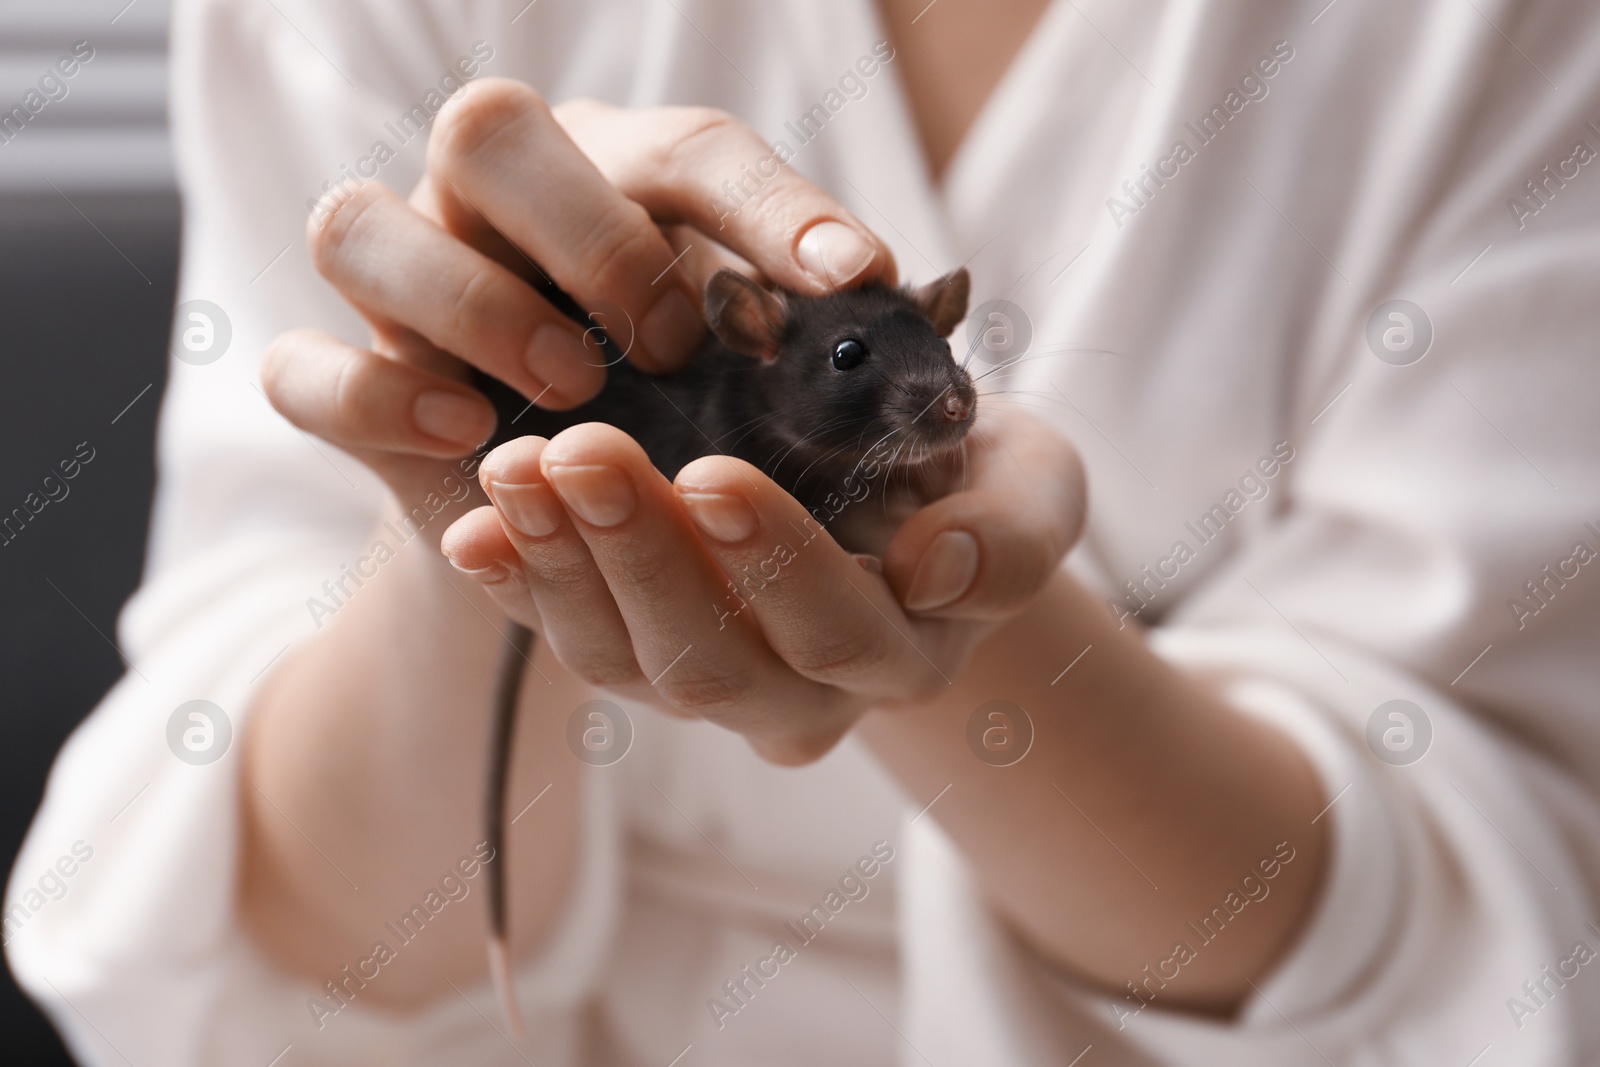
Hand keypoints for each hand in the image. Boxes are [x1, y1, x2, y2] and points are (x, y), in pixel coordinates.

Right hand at [260, 81, 895, 510]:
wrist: (578, 523)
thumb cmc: (694, 425)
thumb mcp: (764, 380)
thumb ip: (813, 346)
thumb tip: (906, 320)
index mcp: (611, 177)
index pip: (687, 149)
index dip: (770, 205)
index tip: (854, 276)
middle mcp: (490, 208)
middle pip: (487, 128)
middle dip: (589, 234)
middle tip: (672, 342)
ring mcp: (402, 288)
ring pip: (355, 222)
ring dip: (469, 301)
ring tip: (573, 389)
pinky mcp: (346, 385)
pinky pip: (300, 369)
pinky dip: (373, 395)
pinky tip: (465, 438)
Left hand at [441, 409, 1084, 763]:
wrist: (904, 500)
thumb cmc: (971, 483)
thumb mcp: (1033, 487)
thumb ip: (1014, 534)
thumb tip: (939, 573)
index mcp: (901, 658)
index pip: (834, 633)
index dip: (774, 564)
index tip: (712, 471)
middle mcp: (802, 698)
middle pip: (710, 666)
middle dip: (641, 557)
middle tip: (583, 450)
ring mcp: (712, 683)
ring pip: (625, 661)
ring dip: (562, 565)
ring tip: (514, 467)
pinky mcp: (641, 648)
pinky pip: (570, 636)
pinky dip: (516, 583)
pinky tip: (472, 526)